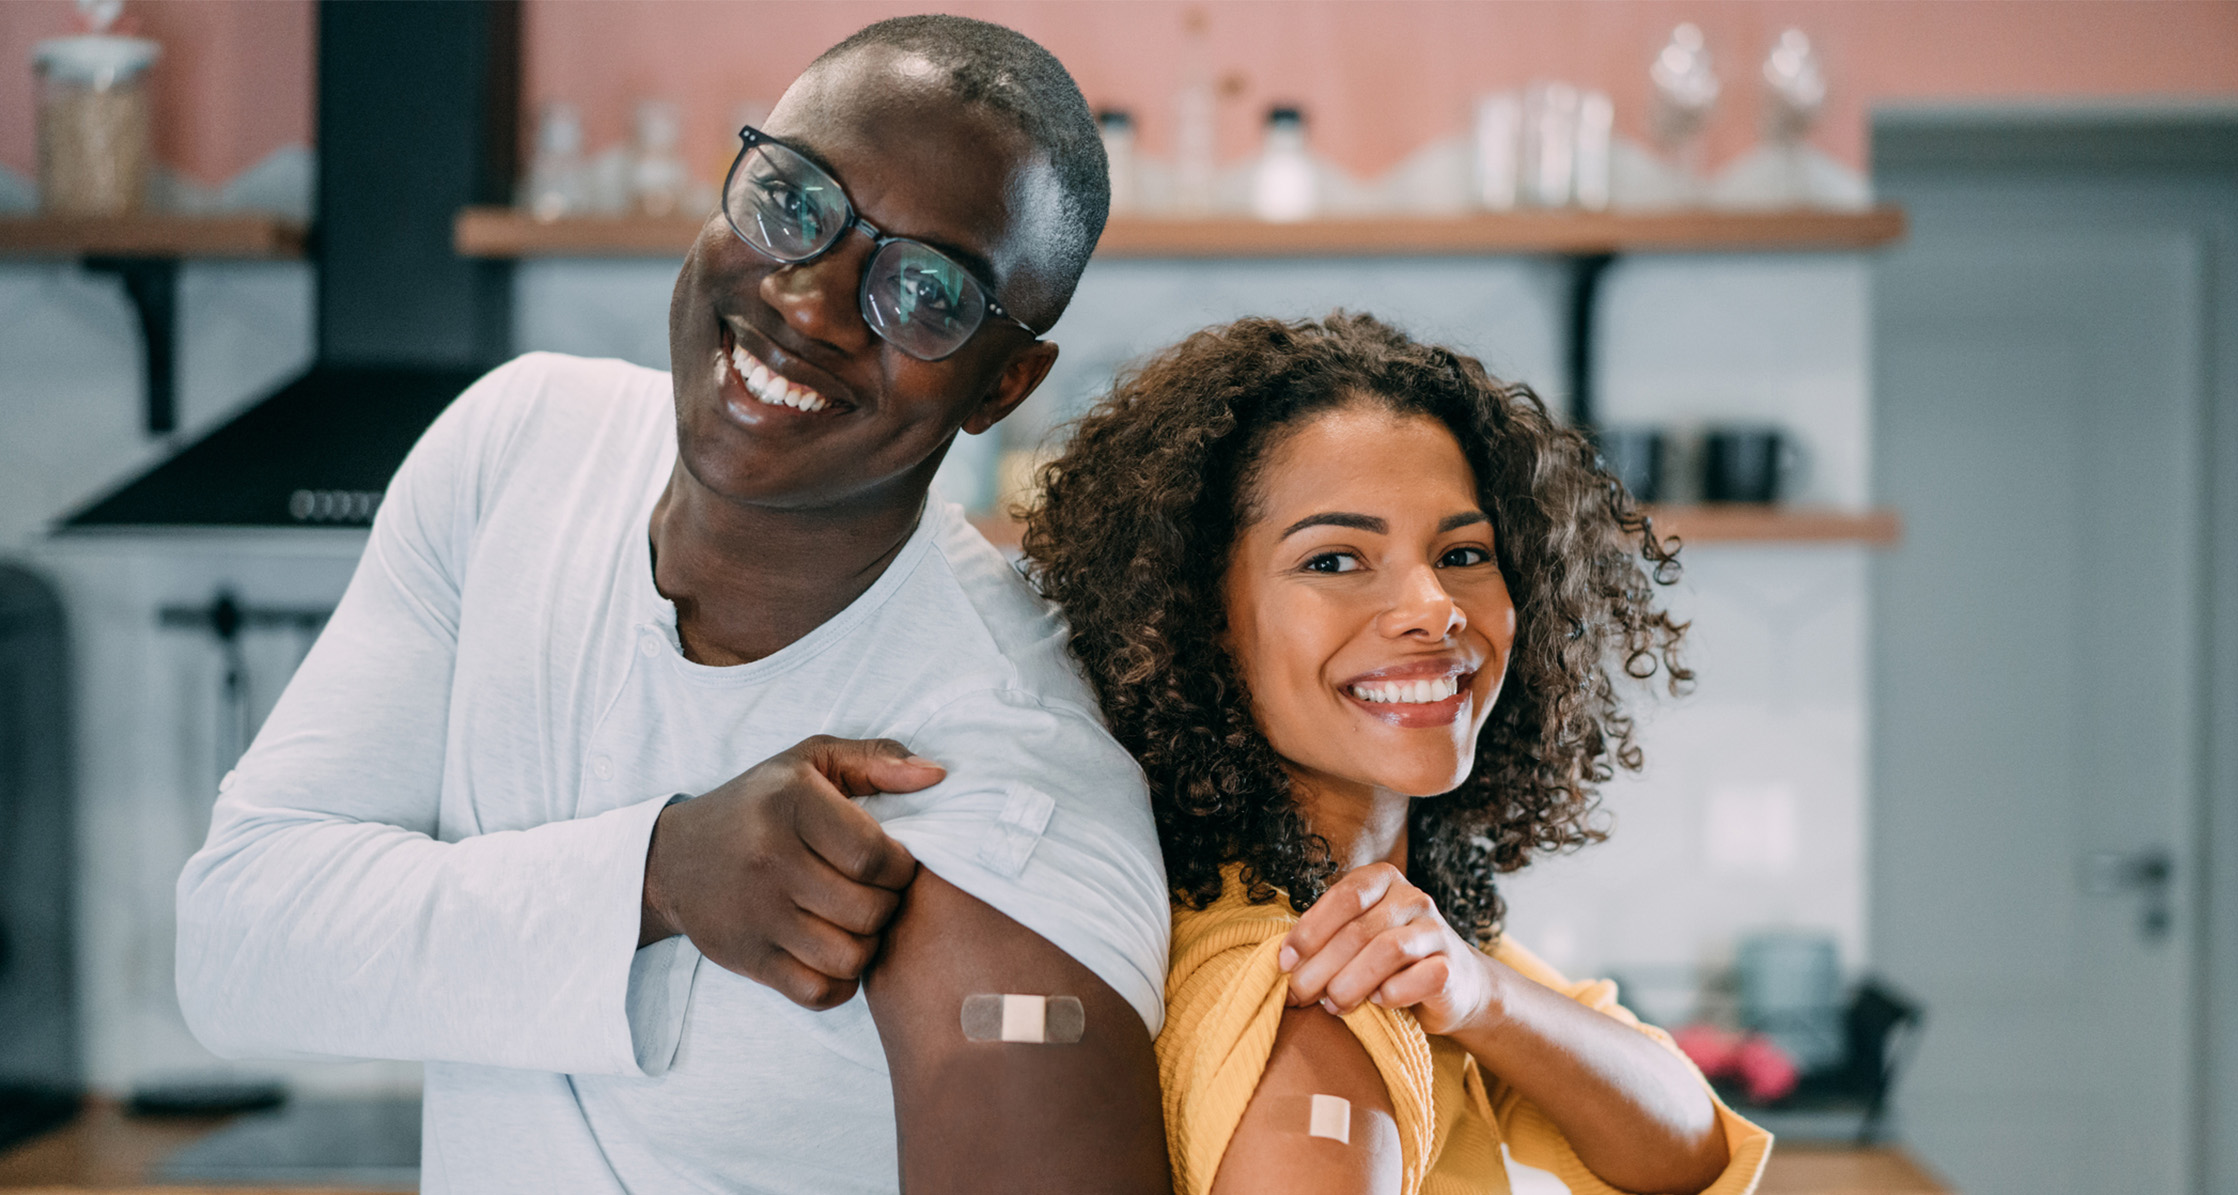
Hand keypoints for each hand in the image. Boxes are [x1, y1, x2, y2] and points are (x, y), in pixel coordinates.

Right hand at [641, 735, 942, 1009]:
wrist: (674, 858)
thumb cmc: (760, 804)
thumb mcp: (810, 762)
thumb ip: (877, 760)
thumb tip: (937, 775)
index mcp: (792, 803)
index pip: (877, 856)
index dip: (903, 867)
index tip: (895, 863)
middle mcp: (770, 859)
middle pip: (869, 911)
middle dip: (888, 906)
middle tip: (877, 893)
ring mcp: (756, 914)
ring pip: (850, 957)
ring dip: (867, 945)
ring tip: (858, 922)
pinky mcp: (747, 957)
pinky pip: (818, 992)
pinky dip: (840, 983)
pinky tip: (835, 955)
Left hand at [1279, 863, 1499, 1036]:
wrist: (1454, 984)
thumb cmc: (1388, 961)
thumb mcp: (1356, 937)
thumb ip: (1326, 938)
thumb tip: (1285, 964)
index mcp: (1383, 880)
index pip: (1344, 897)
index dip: (1309, 930)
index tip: (1285, 963)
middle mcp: (1413, 897)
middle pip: (1358, 930)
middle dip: (1319, 968)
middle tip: (1298, 996)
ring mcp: (1436, 930)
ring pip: (1387, 951)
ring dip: (1350, 983)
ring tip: (1332, 1005)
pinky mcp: (1452, 967)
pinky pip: (1419, 978)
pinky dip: (1391, 995)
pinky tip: (1376, 1003)